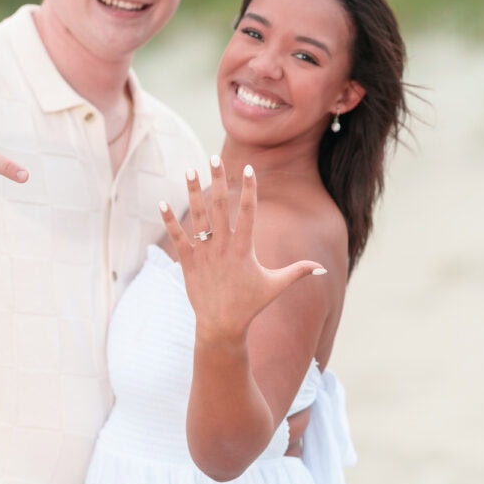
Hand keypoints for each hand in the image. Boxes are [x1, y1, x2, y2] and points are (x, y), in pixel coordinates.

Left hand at [160, 156, 325, 343]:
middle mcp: (223, 247)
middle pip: (220, 207)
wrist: (221, 326)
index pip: (248, 212)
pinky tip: (161, 202)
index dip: (249, 189)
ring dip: (192, 192)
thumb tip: (323, 268)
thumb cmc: (250, 305)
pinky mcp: (187, 263)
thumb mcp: (276, 286)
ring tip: (188, 169)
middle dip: (216, 180)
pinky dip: (169, 221)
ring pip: (197, 217)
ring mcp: (203, 254)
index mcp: (244, 249)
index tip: (247, 169)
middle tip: (213, 157)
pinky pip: (177, 238)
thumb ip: (298, 272)